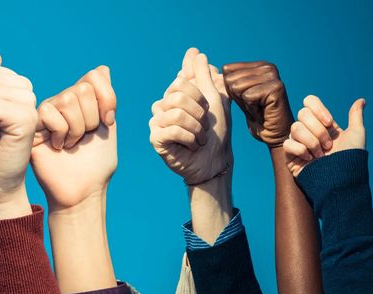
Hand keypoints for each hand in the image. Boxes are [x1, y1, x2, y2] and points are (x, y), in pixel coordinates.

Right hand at [32, 66, 117, 211]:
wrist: (83, 188)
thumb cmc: (96, 163)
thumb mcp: (108, 126)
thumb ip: (106, 97)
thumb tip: (102, 68)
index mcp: (82, 99)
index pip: (94, 76)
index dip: (106, 99)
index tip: (106, 122)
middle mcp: (62, 102)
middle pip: (81, 89)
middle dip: (90, 118)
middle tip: (84, 137)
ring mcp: (47, 112)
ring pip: (66, 100)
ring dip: (76, 128)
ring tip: (71, 143)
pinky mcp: (33, 125)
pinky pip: (49, 113)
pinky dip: (60, 133)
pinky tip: (57, 146)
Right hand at [150, 48, 231, 184]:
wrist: (215, 162)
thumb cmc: (216, 133)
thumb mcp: (215, 100)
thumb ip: (204, 76)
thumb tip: (194, 52)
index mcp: (175, 95)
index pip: (182, 80)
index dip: (200, 94)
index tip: (208, 108)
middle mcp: (163, 106)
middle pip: (178, 94)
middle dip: (199, 111)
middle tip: (205, 126)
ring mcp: (157, 122)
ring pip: (177, 112)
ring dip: (197, 127)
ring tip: (200, 138)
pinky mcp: (155, 139)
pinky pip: (172, 129)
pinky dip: (190, 139)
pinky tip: (192, 146)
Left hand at [224, 61, 292, 145]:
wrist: (273, 134)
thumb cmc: (256, 115)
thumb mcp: (238, 94)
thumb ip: (229, 80)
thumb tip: (214, 69)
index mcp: (259, 65)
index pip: (227, 69)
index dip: (232, 89)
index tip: (247, 98)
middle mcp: (268, 67)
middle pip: (231, 78)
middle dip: (238, 96)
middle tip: (254, 104)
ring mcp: (273, 76)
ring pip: (238, 86)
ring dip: (245, 103)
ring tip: (258, 107)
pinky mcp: (276, 88)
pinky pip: (248, 96)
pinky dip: (252, 109)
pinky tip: (263, 111)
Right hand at [284, 96, 365, 175]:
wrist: (341, 180)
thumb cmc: (350, 158)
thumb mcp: (356, 134)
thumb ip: (355, 116)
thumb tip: (361, 100)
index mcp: (322, 123)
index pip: (309, 102)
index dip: (319, 109)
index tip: (330, 123)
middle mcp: (309, 130)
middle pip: (302, 114)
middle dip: (318, 130)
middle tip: (329, 145)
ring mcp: (298, 142)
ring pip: (295, 128)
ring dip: (312, 142)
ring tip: (321, 155)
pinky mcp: (290, 155)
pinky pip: (288, 143)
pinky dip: (301, 150)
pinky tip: (310, 159)